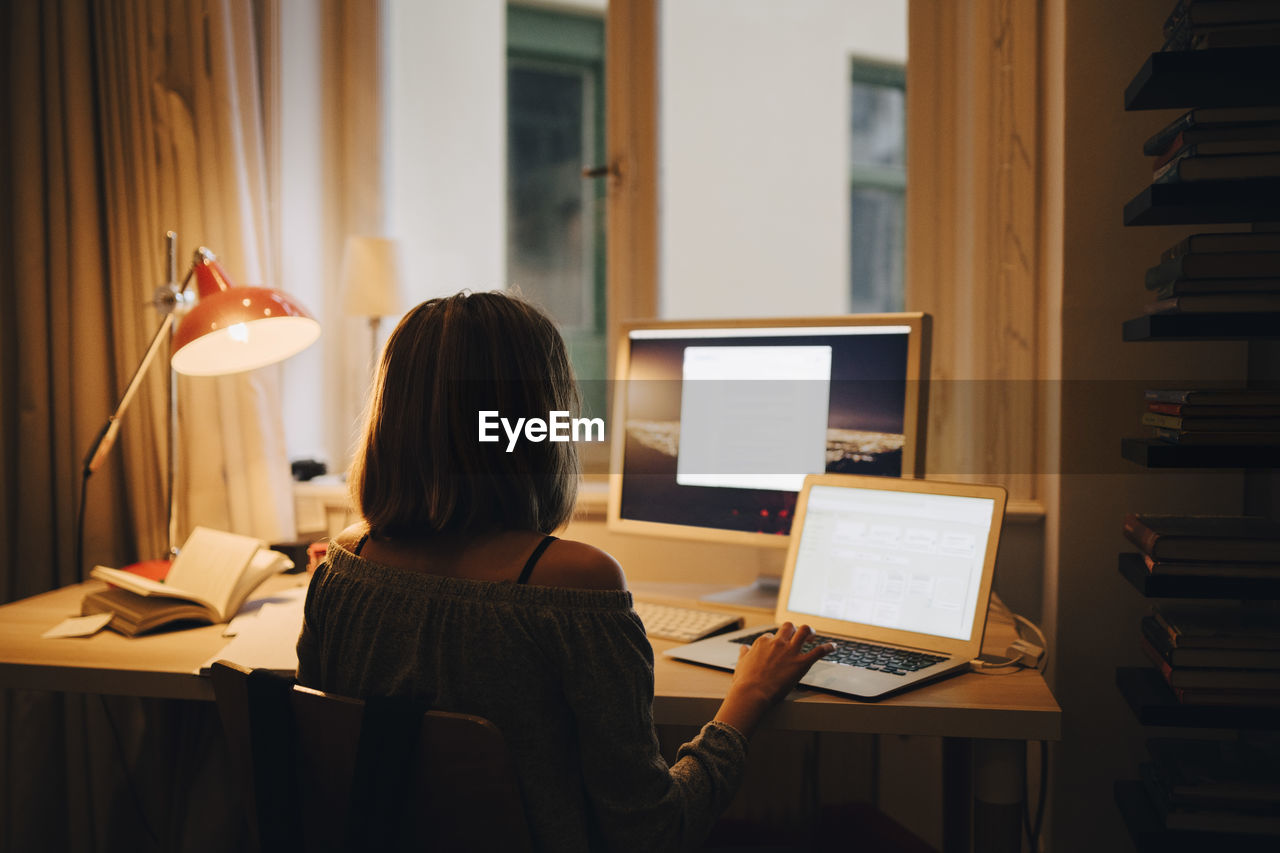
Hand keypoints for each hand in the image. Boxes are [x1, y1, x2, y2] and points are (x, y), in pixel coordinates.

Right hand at [713, 623, 833, 737]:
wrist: (752, 693)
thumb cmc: (745, 682)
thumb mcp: (741, 664)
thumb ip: (744, 654)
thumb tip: (744, 648)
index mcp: (762, 643)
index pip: (770, 636)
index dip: (774, 641)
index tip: (776, 647)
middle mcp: (777, 643)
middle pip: (789, 627)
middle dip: (794, 629)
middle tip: (799, 635)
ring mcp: (790, 652)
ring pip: (804, 631)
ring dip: (810, 632)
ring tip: (813, 636)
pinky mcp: (801, 663)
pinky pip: (818, 651)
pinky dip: (828, 648)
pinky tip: (833, 647)